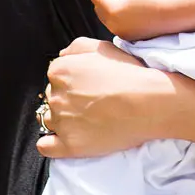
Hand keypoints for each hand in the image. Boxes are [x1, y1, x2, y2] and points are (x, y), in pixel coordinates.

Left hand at [36, 38, 194, 158]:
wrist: (147, 104)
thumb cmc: (128, 74)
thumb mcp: (102, 47)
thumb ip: (76, 48)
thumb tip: (62, 57)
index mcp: (60, 71)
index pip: (55, 77)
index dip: (72, 81)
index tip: (88, 86)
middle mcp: (55, 96)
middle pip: (53, 98)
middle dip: (67, 99)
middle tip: (91, 102)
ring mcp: (62, 123)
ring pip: (50, 120)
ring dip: (62, 120)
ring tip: (85, 120)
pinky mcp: (70, 145)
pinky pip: (47, 147)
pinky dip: (50, 144)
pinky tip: (61, 140)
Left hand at [86, 0, 179, 41]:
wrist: (171, 16)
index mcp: (111, 10)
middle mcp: (112, 24)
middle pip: (98, 6)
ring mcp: (119, 32)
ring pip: (106, 16)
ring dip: (108, 5)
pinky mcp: (128, 36)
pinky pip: (115, 24)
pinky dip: (116, 15)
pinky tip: (128, 7)